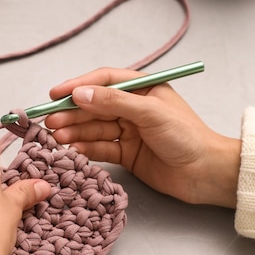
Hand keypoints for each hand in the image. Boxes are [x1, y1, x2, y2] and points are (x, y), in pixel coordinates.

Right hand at [46, 67, 240, 207]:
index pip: (104, 81)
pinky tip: (71, 150)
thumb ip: (113, 102)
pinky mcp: (127, 154)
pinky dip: (85, 149)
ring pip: (94, 128)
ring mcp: (129, 131)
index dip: (78, 85)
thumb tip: (79, 94)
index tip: (55, 94)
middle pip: (95, 106)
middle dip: (71, 113)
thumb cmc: (185, 136)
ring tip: (55, 136)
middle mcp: (133, 108)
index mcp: (142, 89)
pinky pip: (101, 148)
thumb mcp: (149, 112)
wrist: (204, 173)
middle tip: (49, 120)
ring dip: (74, 131)